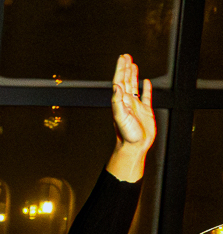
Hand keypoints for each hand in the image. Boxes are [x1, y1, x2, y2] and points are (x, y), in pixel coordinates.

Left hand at [109, 53, 156, 178]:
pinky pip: (146, 96)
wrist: (134, 147)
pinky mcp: (145, 111)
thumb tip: (117, 86)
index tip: (122, 58)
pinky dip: (146, 88)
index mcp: (120, 102)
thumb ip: (117, 102)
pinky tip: (146, 81)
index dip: (121, 69)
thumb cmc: (126, 135)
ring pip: (134, 86)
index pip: (119, 81)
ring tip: (133, 64)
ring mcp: (135, 106)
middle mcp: (126, 102)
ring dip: (133, 75)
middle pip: (125, 81)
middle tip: (126, 56)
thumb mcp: (120, 118)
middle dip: (125, 68)